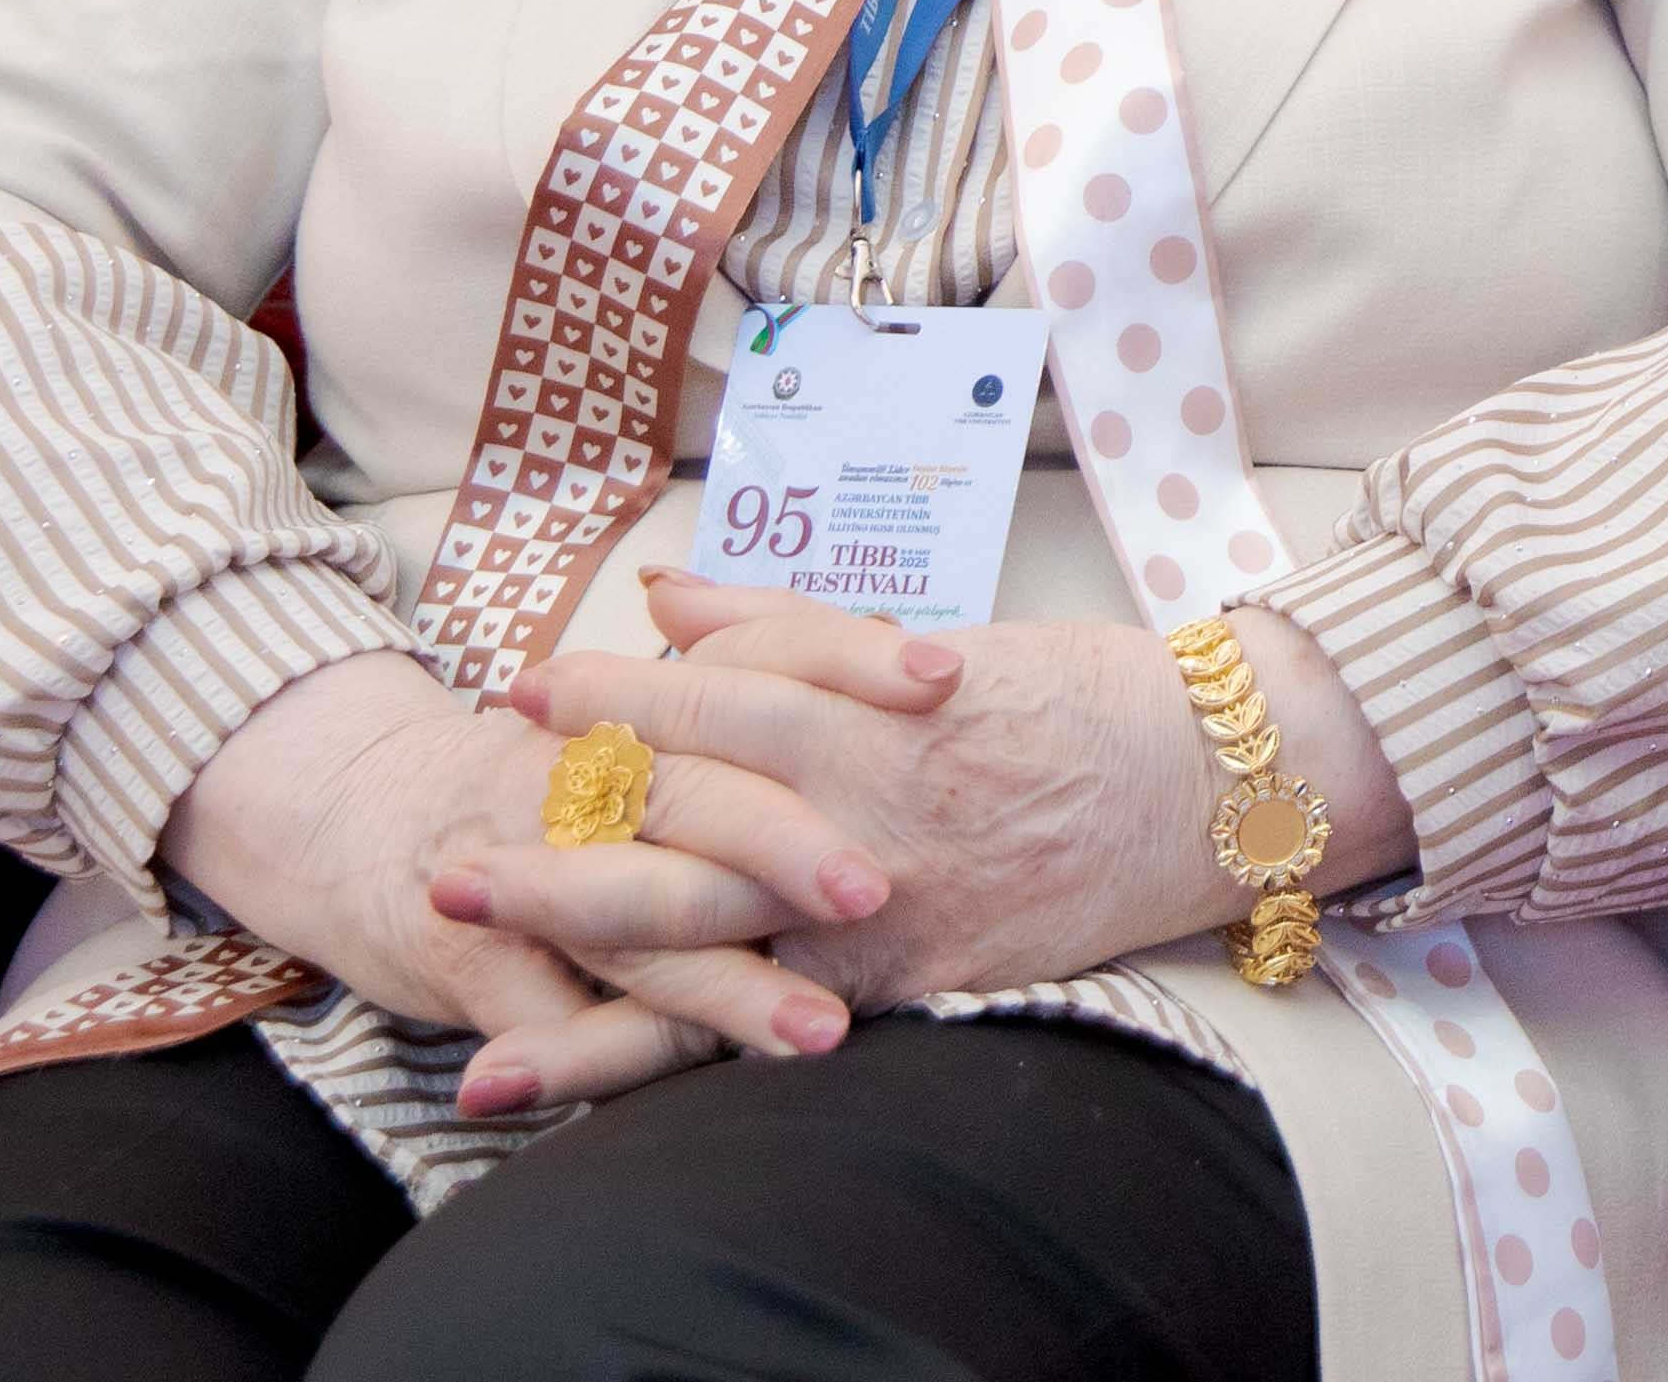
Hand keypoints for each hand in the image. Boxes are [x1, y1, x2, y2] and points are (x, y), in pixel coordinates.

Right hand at [160, 649, 882, 1116]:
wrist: (358, 807)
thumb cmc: (547, 759)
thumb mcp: (647, 696)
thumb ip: (757, 668)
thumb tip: (930, 657)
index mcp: (649, 704)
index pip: (760, 656)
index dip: (847, 659)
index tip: (946, 679)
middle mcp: (590, 773)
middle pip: (702, 797)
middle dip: (788, 846)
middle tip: (883, 891)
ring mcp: (528, 863)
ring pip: (634, 924)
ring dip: (725, 988)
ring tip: (821, 1032)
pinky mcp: (469, 953)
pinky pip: (539, 1010)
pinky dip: (575, 1057)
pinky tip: (635, 1092)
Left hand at [489, 578, 1413, 1026]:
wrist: (1219, 780)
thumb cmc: (1083, 698)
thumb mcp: (937, 641)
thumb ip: (792, 627)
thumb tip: (669, 592)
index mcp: (876, 711)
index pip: (716, 702)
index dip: (614, 699)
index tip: (526, 693)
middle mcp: (871, 812)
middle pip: (687, 833)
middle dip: (561, 852)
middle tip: (449, 858)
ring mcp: (892, 908)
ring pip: (714, 944)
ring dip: (591, 985)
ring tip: (484, 1027)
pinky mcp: (919, 980)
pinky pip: (777, 1020)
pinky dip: (683, 1050)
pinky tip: (597, 1076)